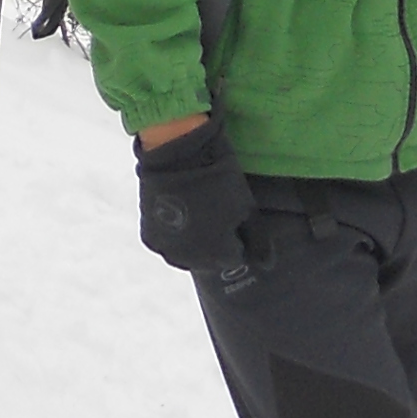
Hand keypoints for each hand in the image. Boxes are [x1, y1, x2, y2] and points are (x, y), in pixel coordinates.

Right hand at [134, 116, 254, 271]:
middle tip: (213, 209)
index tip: (232, 213)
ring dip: (193, 238)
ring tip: (195, 207)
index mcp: (219, 256)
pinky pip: (167, 242)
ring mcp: (167, 250)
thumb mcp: (246, 206)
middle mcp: (191, 262)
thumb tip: (267, 266)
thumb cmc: (218, 178)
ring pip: (187, 252)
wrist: (177, 151)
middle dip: (214, 239)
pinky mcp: (149, 237)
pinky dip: (173, 232)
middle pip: (210, 258)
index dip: (236, 235)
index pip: (236, 256)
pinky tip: (177, 209)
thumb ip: (258, 241)